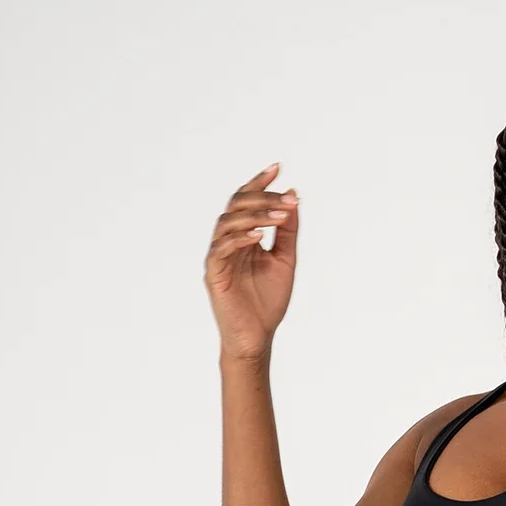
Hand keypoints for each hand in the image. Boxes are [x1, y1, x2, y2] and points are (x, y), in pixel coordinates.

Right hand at [205, 163, 298, 358]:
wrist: (258, 337)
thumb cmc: (268, 301)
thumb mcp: (285, 260)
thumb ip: (288, 230)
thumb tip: (292, 196)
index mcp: (244, 235)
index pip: (247, 200)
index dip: (260, 182)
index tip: (278, 167)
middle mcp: (228, 241)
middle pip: (236, 205)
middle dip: (261, 198)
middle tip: (285, 199)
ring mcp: (219, 255)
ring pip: (228, 222)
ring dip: (254, 216)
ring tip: (278, 217)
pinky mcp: (214, 273)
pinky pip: (221, 248)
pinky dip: (240, 239)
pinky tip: (260, 236)